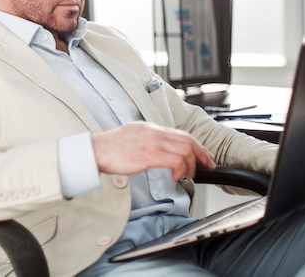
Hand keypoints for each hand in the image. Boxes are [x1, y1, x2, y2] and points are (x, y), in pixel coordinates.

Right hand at [91, 121, 215, 180]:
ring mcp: (152, 142)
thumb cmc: (109, 148)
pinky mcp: (149, 154)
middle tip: (209, 165)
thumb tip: (158, 150)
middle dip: (202, 153)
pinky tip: (175, 177)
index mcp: (150, 128)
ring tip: (188, 175)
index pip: (180, 133)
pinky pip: (175, 160)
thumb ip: (146, 139)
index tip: (203, 155)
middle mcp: (154, 132)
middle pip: (188, 139)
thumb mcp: (132, 136)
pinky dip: (180, 170)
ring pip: (185, 149)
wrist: (96, 150)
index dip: (196, 145)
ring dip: (191, 165)